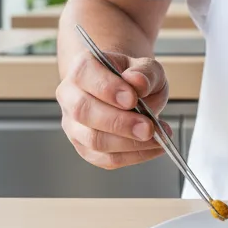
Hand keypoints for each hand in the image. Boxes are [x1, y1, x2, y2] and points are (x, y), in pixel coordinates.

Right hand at [56, 51, 170, 169]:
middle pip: (83, 111)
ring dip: (129, 143)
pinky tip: (153, 147)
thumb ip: (145, 73)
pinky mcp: (85, 148)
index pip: (84, 75)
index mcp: (82, 68)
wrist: (131, 92)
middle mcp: (70, 96)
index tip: (132, 99)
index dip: (108, 88)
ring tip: (157, 137)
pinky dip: (133, 156)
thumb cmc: (135, 79)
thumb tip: (138, 83)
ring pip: (93, 139)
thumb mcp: (148, 68)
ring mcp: (74, 124)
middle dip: (119, 123)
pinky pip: (105, 158)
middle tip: (148, 127)